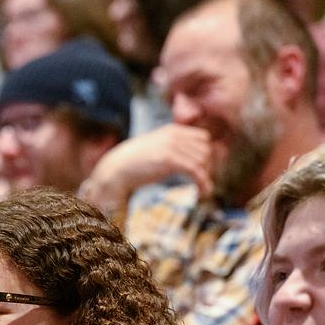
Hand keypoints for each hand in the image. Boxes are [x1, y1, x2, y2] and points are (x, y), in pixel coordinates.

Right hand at [80, 124, 215, 215]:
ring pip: (203, 161)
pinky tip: (201, 193)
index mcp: (172, 130)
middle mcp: (174, 135)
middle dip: (207, 168)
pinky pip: (196, 171)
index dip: (206, 155)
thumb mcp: (158, 150)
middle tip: (201, 183)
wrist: (116, 169)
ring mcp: (172, 146)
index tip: (203, 171)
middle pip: (206, 150)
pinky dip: (203, 183)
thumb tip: (194, 164)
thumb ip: (175, 151)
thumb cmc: (135, 164)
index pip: (203, 138)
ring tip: (202, 191)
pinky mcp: (169, 159)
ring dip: (206, 178)